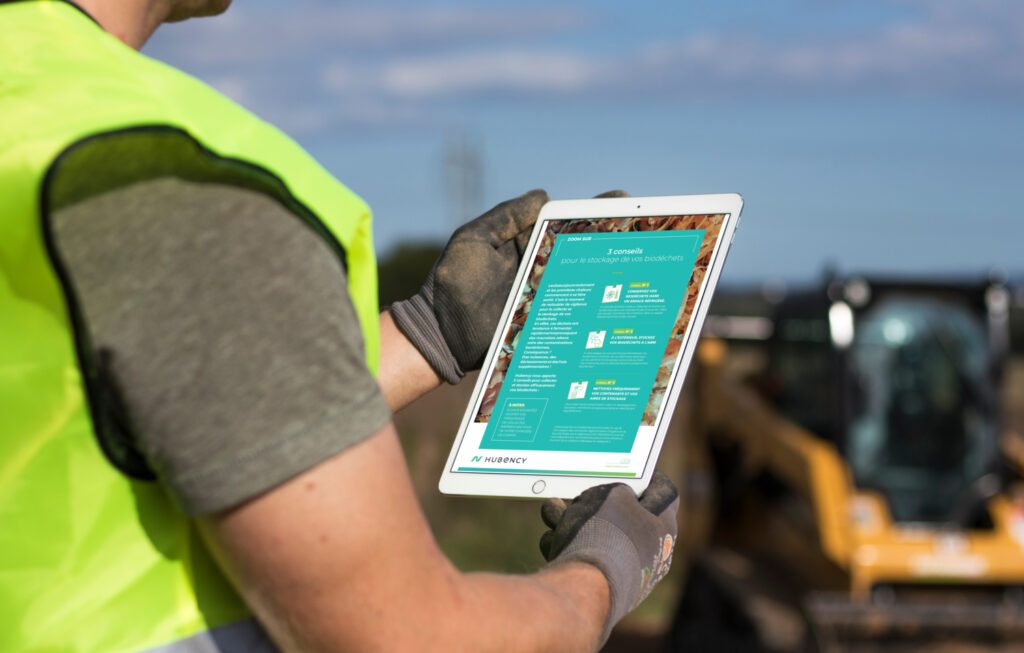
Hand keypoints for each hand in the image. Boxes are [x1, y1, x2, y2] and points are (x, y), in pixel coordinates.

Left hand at [391, 189, 627, 383]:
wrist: (440, 335)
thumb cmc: (452, 284)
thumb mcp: (472, 240)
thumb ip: (505, 217)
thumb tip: (544, 195)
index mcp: (526, 243)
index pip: (565, 222)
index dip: (593, 212)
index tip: (622, 201)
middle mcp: (541, 267)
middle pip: (584, 249)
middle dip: (616, 237)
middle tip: (646, 227)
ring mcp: (547, 295)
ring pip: (586, 279)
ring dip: (614, 270)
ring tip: (645, 257)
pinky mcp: (548, 321)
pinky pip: (577, 311)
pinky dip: (598, 304)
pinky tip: (622, 297)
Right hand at [539, 471, 678, 645]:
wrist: (585, 590)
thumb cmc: (606, 535)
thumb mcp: (611, 495)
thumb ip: (616, 490)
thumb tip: (614, 498)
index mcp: (663, 527)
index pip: (665, 495)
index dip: (650, 478)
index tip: (635, 469)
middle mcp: (649, 553)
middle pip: (625, 517)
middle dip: (596, 501)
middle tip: (578, 490)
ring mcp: (625, 573)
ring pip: (598, 536)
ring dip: (572, 521)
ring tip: (550, 510)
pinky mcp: (601, 588)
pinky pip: (584, 558)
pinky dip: (566, 547)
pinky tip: (549, 541)